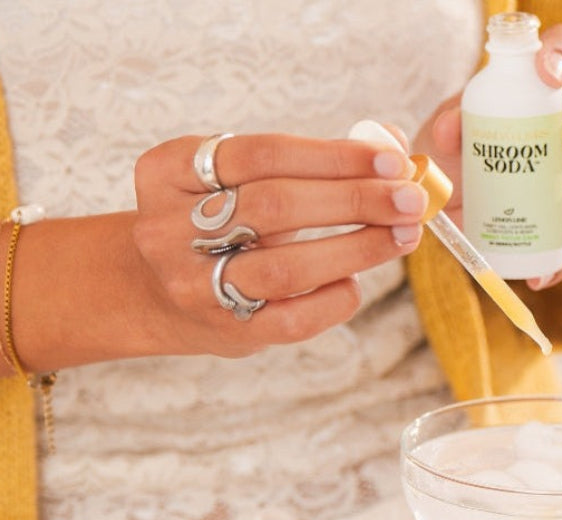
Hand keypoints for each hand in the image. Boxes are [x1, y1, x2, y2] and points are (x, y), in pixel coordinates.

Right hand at [130, 133, 424, 357]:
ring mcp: (192, 286)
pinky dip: (335, 297)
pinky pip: (292, 319)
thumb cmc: (214, 223)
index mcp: (167, 172)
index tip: (389, 159)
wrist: (154, 293)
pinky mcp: (223, 332)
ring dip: (355, 248)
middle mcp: (168, 230)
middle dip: (353, 199)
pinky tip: (356, 280)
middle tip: (407, 199)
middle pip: (273, 206)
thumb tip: (389, 144)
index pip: (261, 153)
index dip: (332, 155)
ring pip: (284, 267)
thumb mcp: (237, 178)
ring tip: (401, 235)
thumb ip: (307, 159)